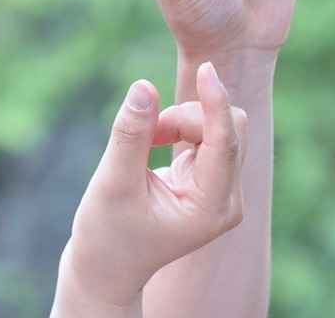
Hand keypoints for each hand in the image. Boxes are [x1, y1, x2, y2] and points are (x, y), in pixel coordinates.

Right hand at [52, 64, 246, 316]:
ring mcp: (225, 190)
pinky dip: (180, 127)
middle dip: (186, 117)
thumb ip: (131, 134)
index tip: (206, 68)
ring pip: (219, 125)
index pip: (225, 143)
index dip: (215, 102)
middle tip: (146, 132)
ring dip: (181, 121)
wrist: (107, 266)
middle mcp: (228, 200)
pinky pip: (210, 131)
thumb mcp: (113, 183)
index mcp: (211, 209)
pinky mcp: (215, 177)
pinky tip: (153, 144)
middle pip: (227, 128)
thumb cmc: (106, 233)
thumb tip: (144, 86)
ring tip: (145, 142)